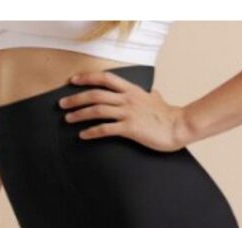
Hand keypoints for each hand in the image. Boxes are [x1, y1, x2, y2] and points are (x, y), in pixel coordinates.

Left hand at [58, 69, 191, 151]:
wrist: (179, 127)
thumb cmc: (169, 115)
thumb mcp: (159, 100)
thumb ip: (153, 94)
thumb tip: (154, 92)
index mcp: (132, 90)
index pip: (105, 78)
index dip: (86, 78)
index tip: (72, 81)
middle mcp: (127, 99)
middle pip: (95, 94)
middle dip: (75, 98)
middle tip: (61, 104)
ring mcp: (128, 113)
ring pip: (97, 110)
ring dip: (79, 114)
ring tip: (67, 119)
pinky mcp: (130, 129)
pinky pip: (105, 129)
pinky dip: (92, 132)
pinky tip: (83, 135)